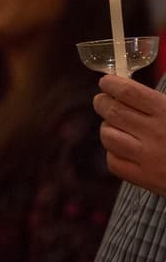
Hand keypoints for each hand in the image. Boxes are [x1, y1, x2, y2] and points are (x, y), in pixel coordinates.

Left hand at [95, 74, 165, 195]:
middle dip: (102, 102)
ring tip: (115, 125)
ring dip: (107, 127)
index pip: (128, 92)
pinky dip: (114, 152)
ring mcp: (149, 158)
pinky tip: (123, 148)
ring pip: (108, 135)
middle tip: (102, 101)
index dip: (112, 84)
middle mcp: (156, 133)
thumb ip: (158, 102)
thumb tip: (126, 89)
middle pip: (113, 111)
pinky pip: (114, 161)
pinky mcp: (146, 179)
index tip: (106, 82)